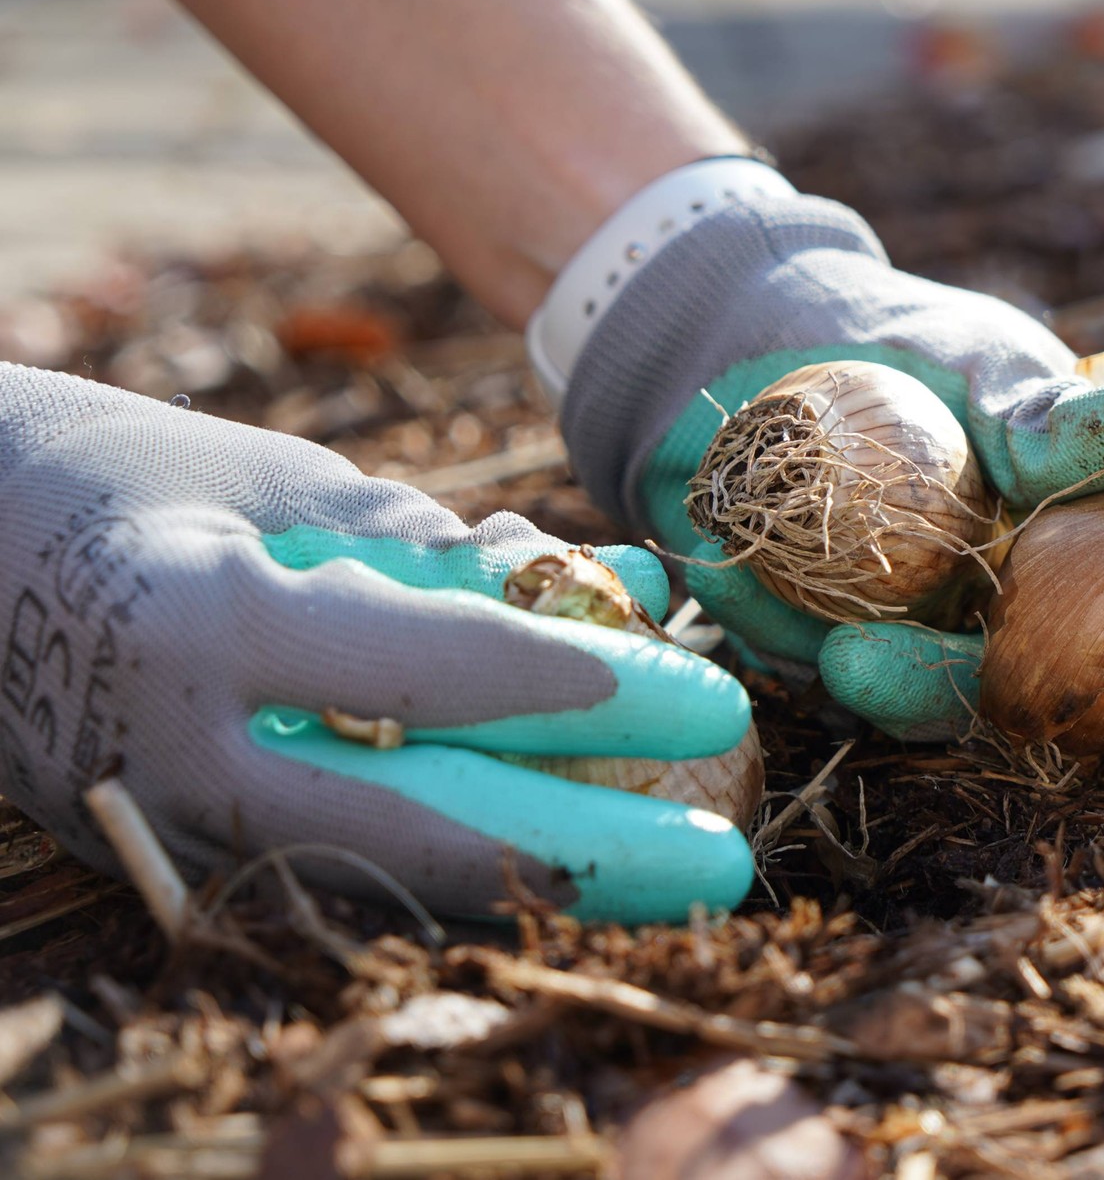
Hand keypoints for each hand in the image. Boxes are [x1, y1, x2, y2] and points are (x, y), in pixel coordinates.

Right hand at [0, 366, 753, 922]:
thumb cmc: (113, 479)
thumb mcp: (276, 481)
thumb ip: (430, 550)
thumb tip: (600, 592)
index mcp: (205, 619)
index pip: (427, 669)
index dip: (575, 686)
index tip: (700, 696)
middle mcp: (181, 747)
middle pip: (425, 825)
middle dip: (591, 849)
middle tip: (725, 860)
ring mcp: (165, 822)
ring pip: (390, 882)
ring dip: (542, 889)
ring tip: (667, 889)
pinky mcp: (165, 856)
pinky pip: (341, 879)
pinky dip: (460, 881)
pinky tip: (559, 878)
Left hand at [552, 175, 1103, 776]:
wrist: (749, 381)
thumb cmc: (902, 347)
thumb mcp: (980, 359)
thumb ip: (1057, 410)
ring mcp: (1024, 641)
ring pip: (1079, 719)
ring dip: (1023, 715)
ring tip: (899, 660)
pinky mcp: (927, 668)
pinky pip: (943, 710)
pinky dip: (906, 693)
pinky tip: (851, 654)